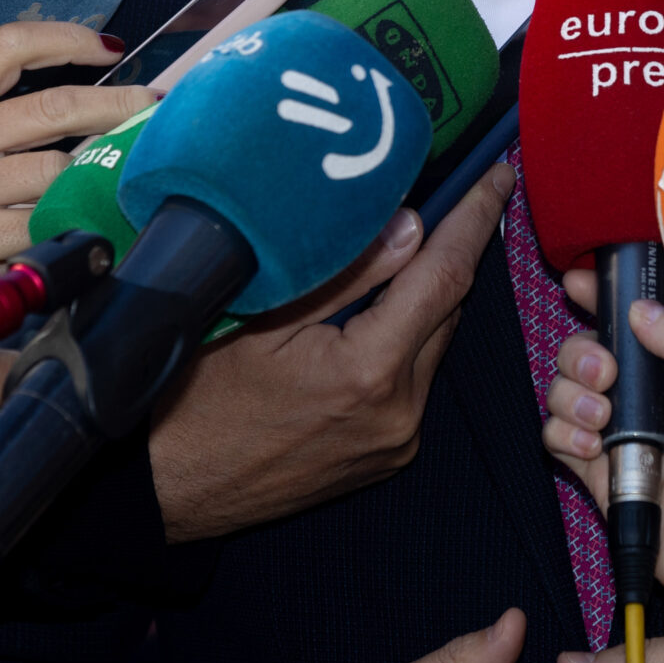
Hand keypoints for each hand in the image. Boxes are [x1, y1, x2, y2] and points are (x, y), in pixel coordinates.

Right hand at [0, 19, 149, 345]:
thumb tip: (57, 129)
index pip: (5, 46)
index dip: (65, 37)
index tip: (110, 48)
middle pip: (53, 107)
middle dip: (119, 106)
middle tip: (156, 111)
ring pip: (58, 171)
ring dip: (103, 178)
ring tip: (132, 181)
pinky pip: (42, 227)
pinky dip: (77, 230)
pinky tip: (98, 231)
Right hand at [147, 161, 511, 540]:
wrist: (166, 489)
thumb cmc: (194, 398)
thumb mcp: (261, 316)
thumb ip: (346, 272)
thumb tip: (411, 223)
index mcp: (369, 372)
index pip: (445, 276)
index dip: (475, 218)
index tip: (497, 173)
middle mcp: (399, 412)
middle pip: (448, 309)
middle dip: (452, 249)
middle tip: (453, 190)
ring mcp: (397, 441)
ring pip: (433, 343)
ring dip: (425, 295)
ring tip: (405, 244)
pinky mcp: (387, 456)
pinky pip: (414, 378)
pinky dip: (406, 338)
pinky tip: (376, 311)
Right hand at [543, 283, 663, 662]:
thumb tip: (641, 308)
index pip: (643, 318)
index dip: (609, 296)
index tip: (580, 282)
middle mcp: (654, 396)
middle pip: (590, 349)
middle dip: (584, 354)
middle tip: (605, 374)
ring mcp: (624, 433)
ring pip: (566, 390)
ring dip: (572, 397)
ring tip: (602, 422)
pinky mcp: (599, 470)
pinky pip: (558, 437)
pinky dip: (564, 437)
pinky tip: (590, 449)